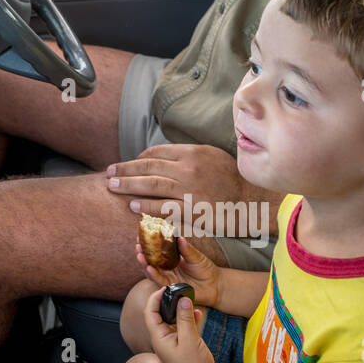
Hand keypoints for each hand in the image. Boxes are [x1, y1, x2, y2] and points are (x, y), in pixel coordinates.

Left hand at [107, 143, 267, 218]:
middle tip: (109, 173)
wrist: (254, 200)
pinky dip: (145, 205)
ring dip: (128, 185)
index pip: (157, 152)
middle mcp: (188, 168)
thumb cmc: (234, 177)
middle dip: (125, 169)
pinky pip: (163, 207)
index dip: (138, 158)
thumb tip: (165, 155)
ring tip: (113, 186)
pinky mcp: (192, 209)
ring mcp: (189, 189)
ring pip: (151, 184)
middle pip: (148, 166)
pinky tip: (132, 205)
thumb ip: (188, 154)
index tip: (129, 163)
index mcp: (192, 152)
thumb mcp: (212, 155)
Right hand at [136, 236, 223, 308]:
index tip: (140, 236)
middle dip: (142, 254)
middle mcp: (167, 268)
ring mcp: (168, 278)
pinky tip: (149, 268)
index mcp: (171, 258)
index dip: (148, 244)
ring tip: (140, 256)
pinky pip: (160, 281)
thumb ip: (187, 249)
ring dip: (144, 264)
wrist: (215, 286)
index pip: (157, 250)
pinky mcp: (171, 287)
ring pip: (152, 271)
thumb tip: (179, 237)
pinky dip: (153, 275)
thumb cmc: (206, 269)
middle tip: (137, 246)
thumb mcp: (196, 256)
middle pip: (151, 261)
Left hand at [142, 279, 226, 362]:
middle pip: (160, 315)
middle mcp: (163, 340)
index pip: (150, 312)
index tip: (165, 288)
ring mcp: (172, 344)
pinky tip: (197, 314)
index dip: (155, 297)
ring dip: (180, 310)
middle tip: (178, 291)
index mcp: (159, 338)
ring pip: (173, 321)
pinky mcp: (182, 346)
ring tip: (189, 300)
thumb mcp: (190, 340)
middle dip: (168, 302)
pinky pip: (182, 328)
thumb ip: (185, 318)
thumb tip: (182, 299)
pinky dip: (188, 320)